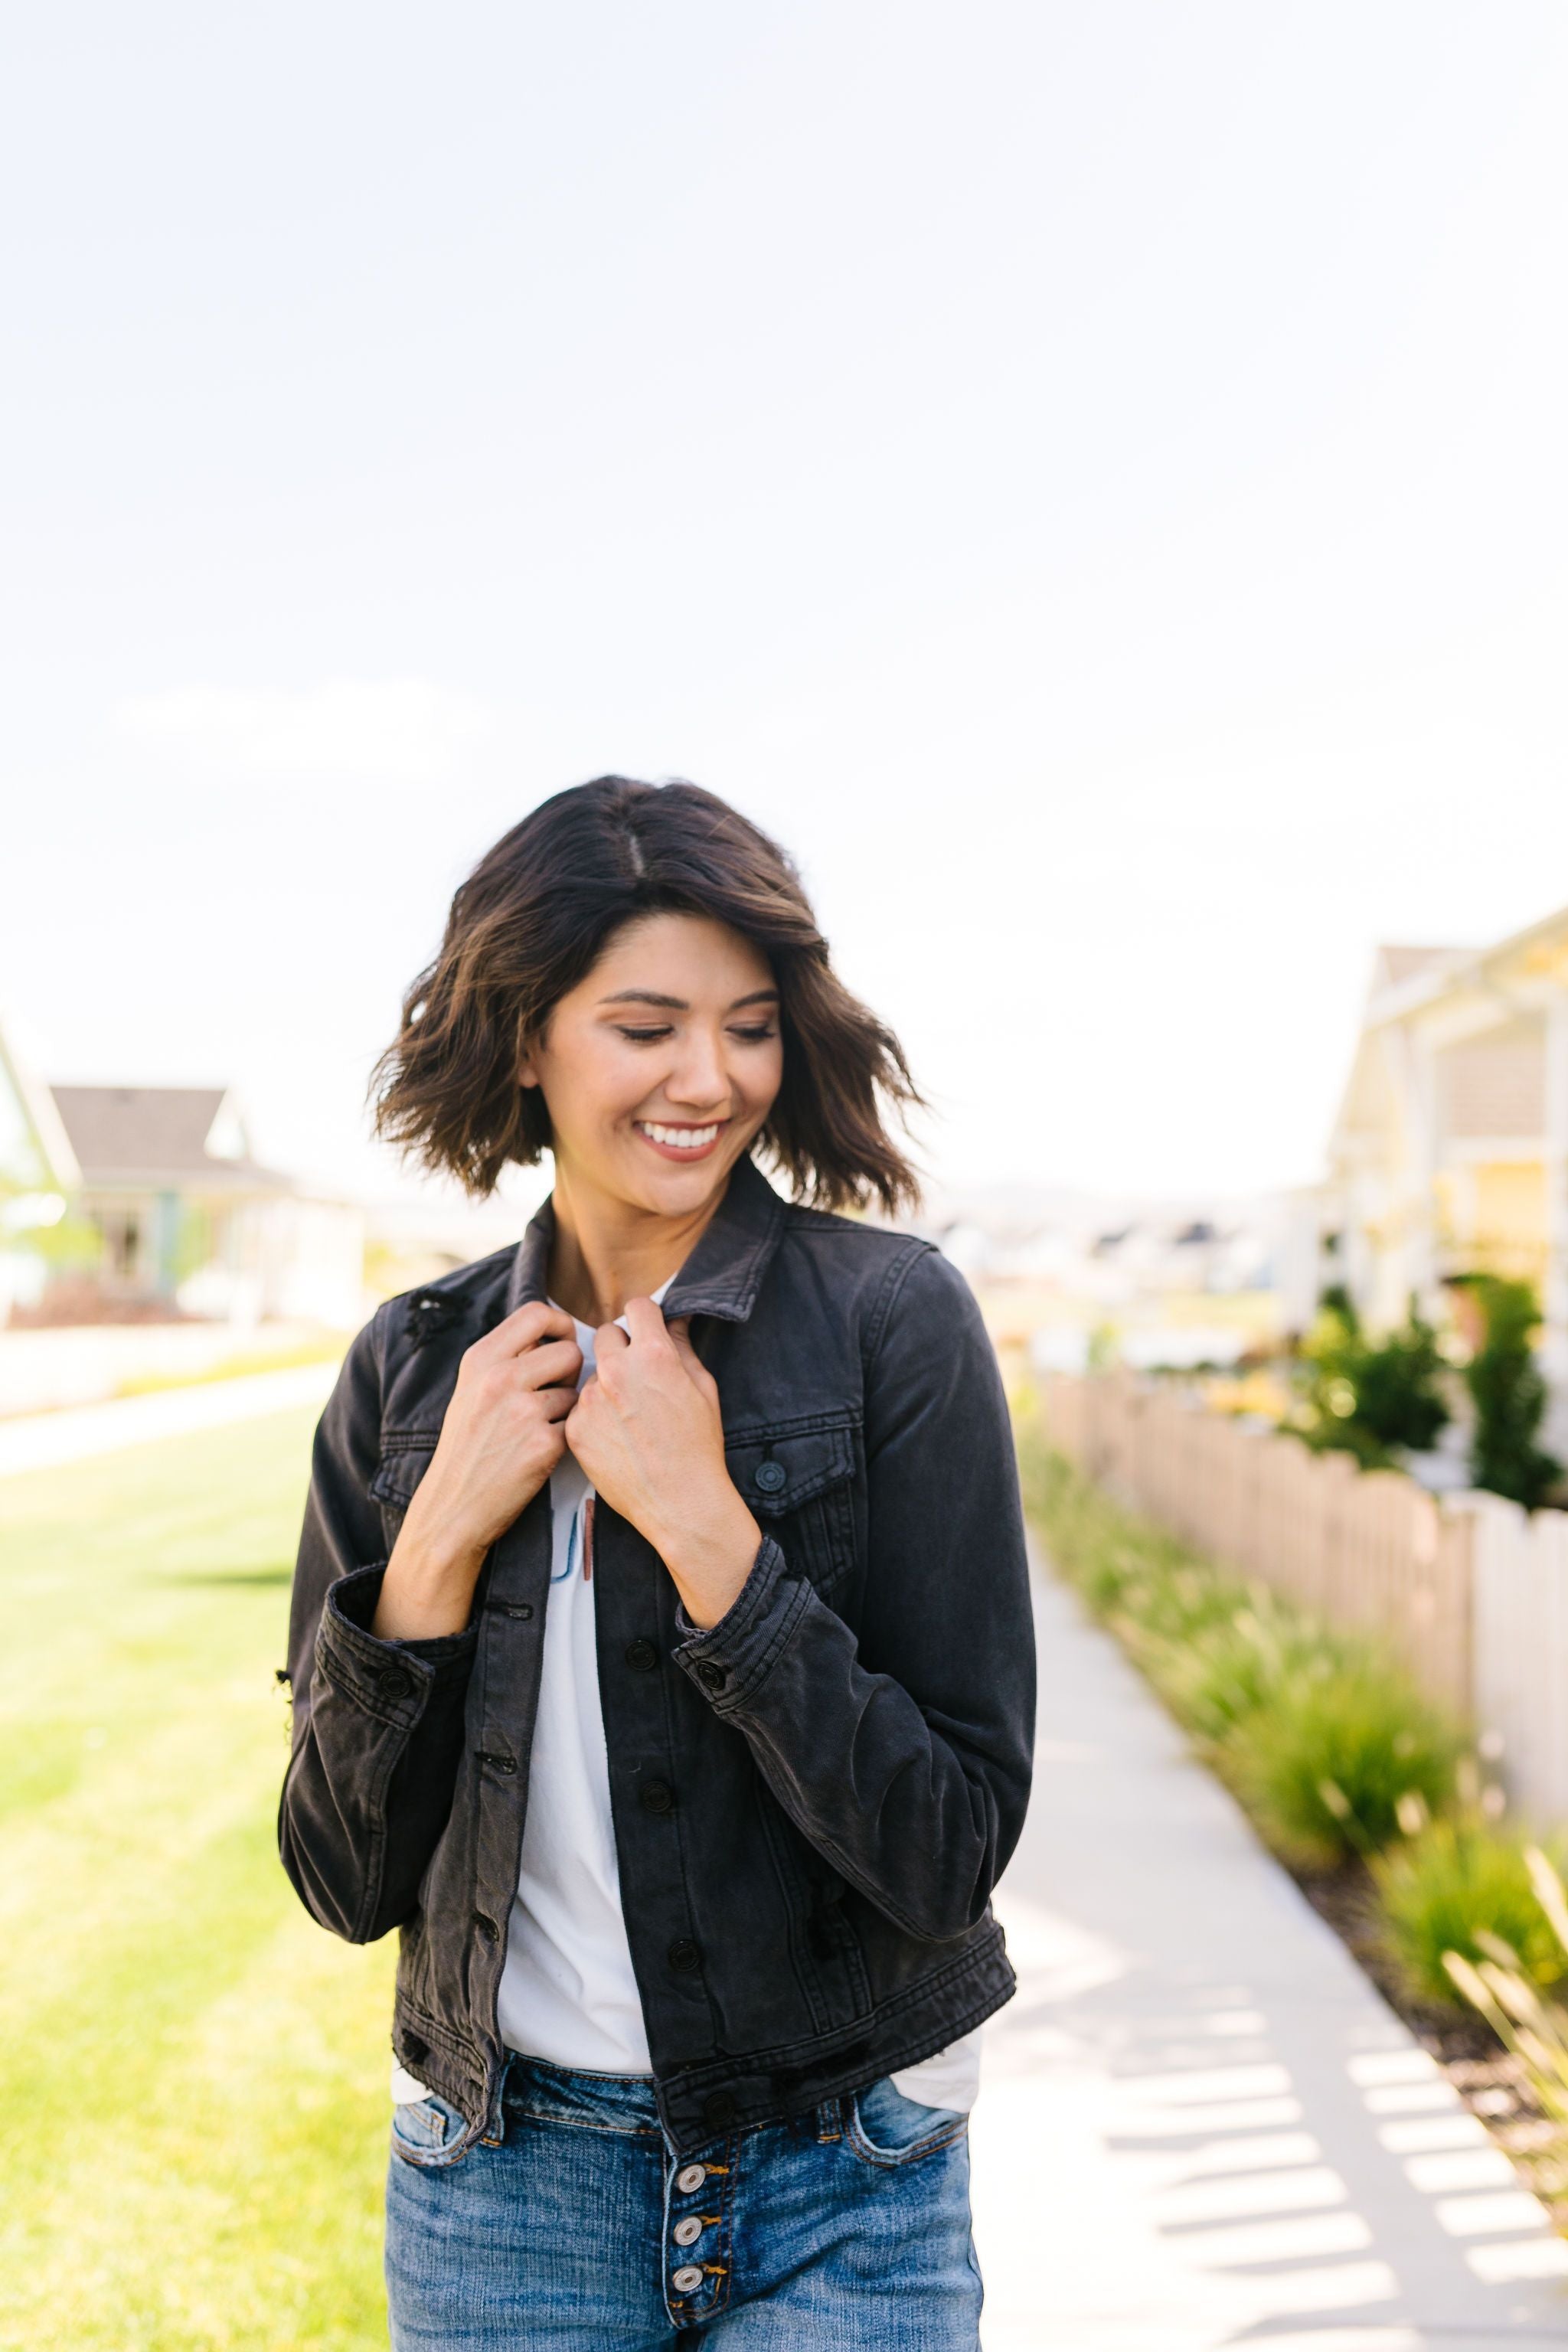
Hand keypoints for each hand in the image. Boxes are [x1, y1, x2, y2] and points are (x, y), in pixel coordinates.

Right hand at [374, 1302, 582, 1638]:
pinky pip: (576, 1425)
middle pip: (569, 1351)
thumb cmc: (466, 1448)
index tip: (565, 1339)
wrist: (453, 1507)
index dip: (561, 1323)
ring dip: (569, 1408)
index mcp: (481, 1359)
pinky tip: (542, 1450)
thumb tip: (554, 1333)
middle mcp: (500, 1379)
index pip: (537, 1313)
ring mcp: (523, 1412)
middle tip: (557, 1391)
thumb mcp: (471, 1390)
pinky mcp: (544, 1444)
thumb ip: (506, 1359)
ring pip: (576, 1391)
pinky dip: (567, 1437)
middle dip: (572, 1372)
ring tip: (540, 1427)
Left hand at [564, 1299, 760, 1629]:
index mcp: (653, 1355)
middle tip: (637, 1374)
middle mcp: (616, 1371)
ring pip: (592, 1374)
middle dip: (622, 1347)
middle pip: (607, 1335)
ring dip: (606, 1385)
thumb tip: (674, 1321)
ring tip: (628, 1417)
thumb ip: (683, 1348)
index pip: (637, 1307)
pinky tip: (615, 1437)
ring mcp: (591, 1401)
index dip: (645, 1318)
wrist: (680, 1502)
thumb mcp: (703, 1389)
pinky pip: (579, 1407)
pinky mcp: (574, 1428)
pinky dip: (593, 1416)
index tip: (647, 1331)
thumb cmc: (699, 1447)